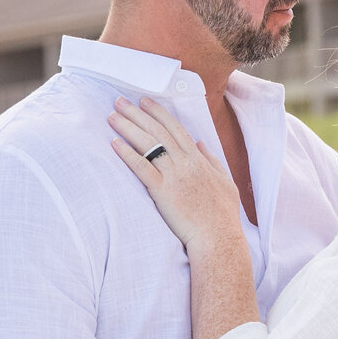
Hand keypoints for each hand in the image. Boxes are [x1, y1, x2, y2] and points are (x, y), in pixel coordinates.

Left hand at [108, 96, 241, 254]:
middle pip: (158, 131)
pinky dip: (128, 155)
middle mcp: (185, 163)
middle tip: (119, 100)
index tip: (145, 100)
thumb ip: (212, 160)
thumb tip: (200, 144)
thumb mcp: (224, 182)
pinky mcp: (163, 193)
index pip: (175, 129)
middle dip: (137, 114)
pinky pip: (142, 169)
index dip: (158, 113)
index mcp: (198, 160)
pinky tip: (114, 144)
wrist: (218, 238)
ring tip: (112, 116)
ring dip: (128, 127)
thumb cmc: (222, 215)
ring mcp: (174, 177)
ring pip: (148, 145)